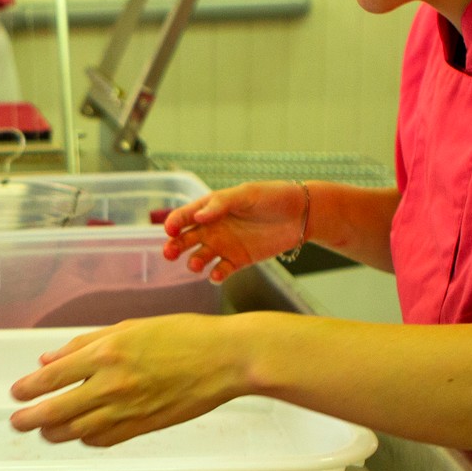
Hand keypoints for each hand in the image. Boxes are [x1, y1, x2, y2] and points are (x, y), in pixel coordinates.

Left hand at [7, 315, 255, 447]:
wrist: (225, 359)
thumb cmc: (183, 336)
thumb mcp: (129, 327)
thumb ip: (86, 344)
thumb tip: (50, 359)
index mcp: (105, 354)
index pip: (52, 377)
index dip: (29, 388)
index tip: (18, 393)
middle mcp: (111, 384)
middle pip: (56, 411)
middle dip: (30, 419)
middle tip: (17, 422)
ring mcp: (128, 409)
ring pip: (77, 431)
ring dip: (54, 433)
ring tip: (45, 432)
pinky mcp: (143, 426)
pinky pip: (104, 440)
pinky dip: (87, 439)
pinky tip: (81, 435)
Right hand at [161, 181, 309, 282]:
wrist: (301, 215)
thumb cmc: (272, 197)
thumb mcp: (246, 194)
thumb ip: (221, 204)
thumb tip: (198, 217)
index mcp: (211, 208)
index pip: (185, 216)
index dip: (174, 223)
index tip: (170, 230)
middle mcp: (213, 228)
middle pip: (185, 240)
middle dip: (174, 247)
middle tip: (170, 253)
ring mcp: (224, 246)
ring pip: (199, 257)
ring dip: (193, 263)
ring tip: (195, 265)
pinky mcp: (238, 261)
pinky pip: (220, 271)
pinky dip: (215, 275)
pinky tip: (216, 275)